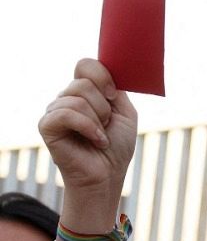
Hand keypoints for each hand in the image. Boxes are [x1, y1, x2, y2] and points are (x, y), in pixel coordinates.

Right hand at [38, 59, 137, 204]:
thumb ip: (116, 89)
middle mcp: (67, 98)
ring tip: (100, 136)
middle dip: (104, 106)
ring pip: (76, 99)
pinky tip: (96, 141)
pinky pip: (65, 113)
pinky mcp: (47, 126)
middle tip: (107, 125)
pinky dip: (88, 127)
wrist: (109, 174)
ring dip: (98, 120)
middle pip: (83, 82)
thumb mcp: (125, 112)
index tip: (114, 96)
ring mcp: (55, 111)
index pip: (85, 65)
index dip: (103, 76)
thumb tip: (107, 69)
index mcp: (85, 92)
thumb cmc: (117, 146)